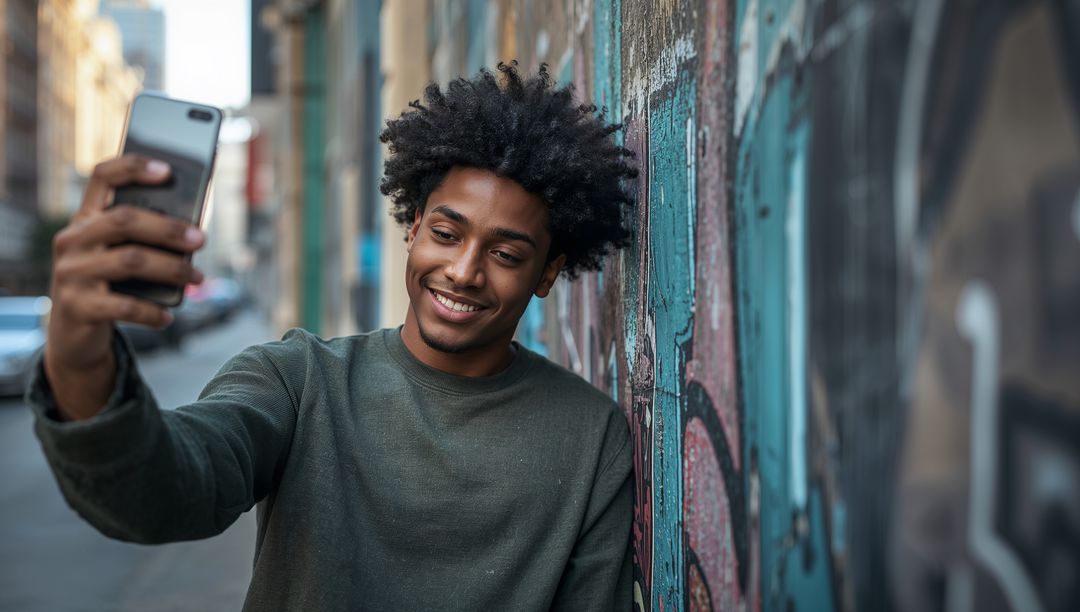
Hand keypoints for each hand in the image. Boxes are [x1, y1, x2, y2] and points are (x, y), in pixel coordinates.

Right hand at [44, 154, 205, 417]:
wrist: (73, 333)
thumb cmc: (109, 285)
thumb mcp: (118, 255)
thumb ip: (144, 240)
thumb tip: (192, 235)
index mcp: (85, 219)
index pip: (103, 178)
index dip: (133, 168)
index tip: (168, 170)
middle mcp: (72, 240)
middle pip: (124, 220)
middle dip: (169, 228)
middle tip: (201, 239)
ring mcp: (70, 272)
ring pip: (130, 260)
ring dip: (171, 269)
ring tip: (197, 278)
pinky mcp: (76, 306)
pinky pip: (123, 305)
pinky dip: (152, 312)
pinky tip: (169, 316)